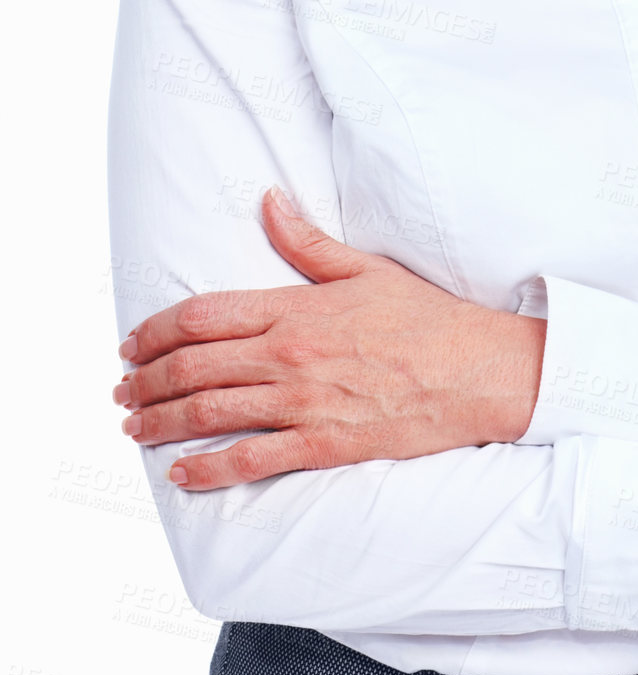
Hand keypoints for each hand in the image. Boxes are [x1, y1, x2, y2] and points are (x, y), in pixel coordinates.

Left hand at [111, 186, 546, 489]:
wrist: (478, 371)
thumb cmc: (427, 318)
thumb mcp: (366, 268)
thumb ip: (307, 242)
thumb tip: (267, 201)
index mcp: (296, 307)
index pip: (202, 316)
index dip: (155, 331)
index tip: (132, 344)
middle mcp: (290, 355)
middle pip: (193, 366)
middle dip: (145, 380)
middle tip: (121, 390)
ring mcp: (304, 403)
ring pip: (210, 412)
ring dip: (161, 421)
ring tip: (135, 425)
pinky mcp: (323, 445)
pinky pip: (250, 459)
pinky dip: (207, 469)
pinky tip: (181, 473)